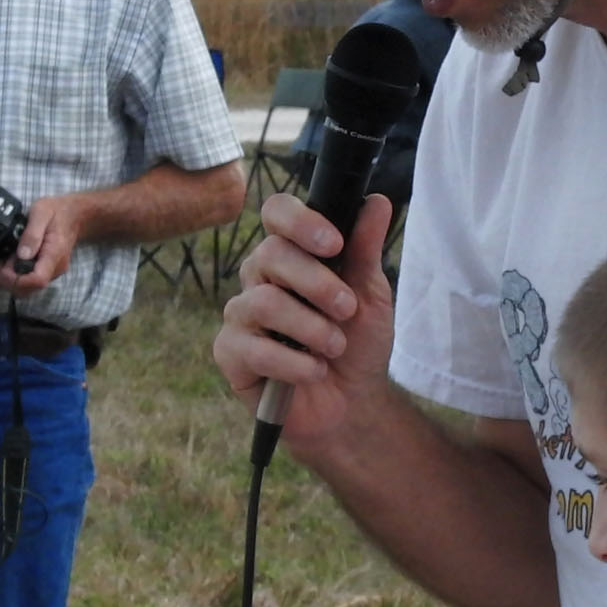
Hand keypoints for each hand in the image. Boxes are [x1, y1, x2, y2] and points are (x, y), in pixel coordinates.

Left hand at [0, 193, 85, 293]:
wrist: (75, 215)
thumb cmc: (57, 212)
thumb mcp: (41, 213)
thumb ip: (31, 234)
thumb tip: (21, 255)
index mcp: (54, 254)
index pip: (37, 280)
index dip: (15, 279)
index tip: (1, 266)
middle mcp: (55, 268)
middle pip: (31, 289)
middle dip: (9, 281)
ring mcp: (53, 272)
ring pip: (30, 288)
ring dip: (12, 279)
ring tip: (4, 260)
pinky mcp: (49, 271)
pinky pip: (32, 281)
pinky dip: (18, 275)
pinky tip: (12, 260)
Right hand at [215, 192, 397, 448]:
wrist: (352, 404)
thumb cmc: (356, 344)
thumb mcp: (371, 295)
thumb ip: (365, 250)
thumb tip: (376, 202)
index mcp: (291, 254)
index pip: (277, 213)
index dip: (300, 221)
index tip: (334, 244)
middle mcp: (259, 278)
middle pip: (270, 254)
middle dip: (316, 283)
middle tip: (347, 309)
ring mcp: (241, 315)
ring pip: (262, 302)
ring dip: (309, 327)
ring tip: (335, 347)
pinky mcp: (230, 353)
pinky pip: (252, 348)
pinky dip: (292, 362)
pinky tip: (314, 371)